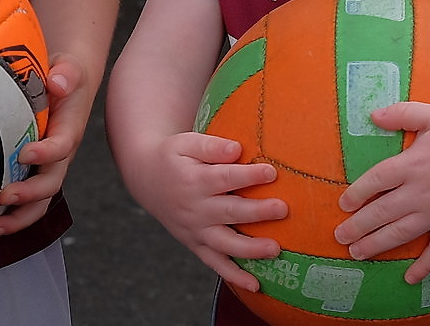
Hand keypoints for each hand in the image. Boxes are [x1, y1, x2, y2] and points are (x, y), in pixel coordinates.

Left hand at [0, 53, 89, 239]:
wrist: (65, 84)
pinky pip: (19, 204)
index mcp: (68, 131)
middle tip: (4, 197)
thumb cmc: (64, 76)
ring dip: (15, 220)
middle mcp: (57, 157)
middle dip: (28, 196)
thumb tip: (58, 82)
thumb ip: (67, 74)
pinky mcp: (27, 176)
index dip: (47, 154)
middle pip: (49, 185)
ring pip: (35, 204)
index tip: (26, 153)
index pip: (62, 147)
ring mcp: (42, 171)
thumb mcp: (69, 68)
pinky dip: (1, 221)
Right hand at [130, 131, 285, 290]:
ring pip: (225, 244)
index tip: (271, 172)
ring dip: (250, 249)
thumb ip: (211, 146)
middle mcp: (195, 209)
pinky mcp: (195, 244)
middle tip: (283, 209)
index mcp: (193, 180)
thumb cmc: (173, 156)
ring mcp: (195, 230)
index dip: (248, 176)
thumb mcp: (185, 143)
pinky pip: (214, 263)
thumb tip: (237, 149)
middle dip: (257, 212)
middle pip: (229, 212)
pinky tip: (255, 286)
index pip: (224, 178)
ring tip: (275, 249)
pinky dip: (233, 276)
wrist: (146, 179)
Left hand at [334, 101, 429, 283]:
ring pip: (402, 233)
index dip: (357, 194)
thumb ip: (402, 113)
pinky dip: (424, 266)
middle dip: (358, 227)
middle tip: (339, 237)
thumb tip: (372, 115)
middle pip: (382, 212)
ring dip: (377, 245)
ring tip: (357, 253)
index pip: (376, 181)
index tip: (344, 204)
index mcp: (412, 164)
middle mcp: (421, 192)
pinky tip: (409, 278)